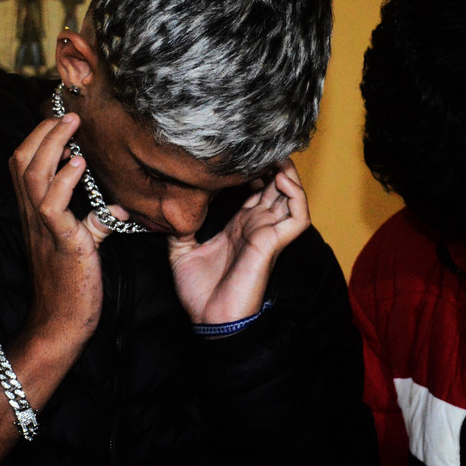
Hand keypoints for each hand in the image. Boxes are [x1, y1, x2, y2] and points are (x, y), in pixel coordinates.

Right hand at [9, 114, 123, 347]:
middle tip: (68, 114)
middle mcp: (33, 216)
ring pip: (32, 175)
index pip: (24, 166)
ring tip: (72, 126)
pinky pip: (53, 205)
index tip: (60, 121)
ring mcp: (44, 228)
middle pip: (21, 162)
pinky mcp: (61, 243)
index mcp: (36, 214)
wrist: (61, 323)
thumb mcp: (81, 244)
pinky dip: (64, 181)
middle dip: (42, 132)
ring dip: (51, 146)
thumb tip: (117, 206)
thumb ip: (94, 223)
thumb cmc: (72, 283)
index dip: (37, 140)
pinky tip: (79, 164)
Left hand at [167, 159, 309, 323]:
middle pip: (276, 187)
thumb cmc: (200, 292)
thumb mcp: (181, 252)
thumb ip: (179, 228)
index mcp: (239, 225)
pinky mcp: (274, 242)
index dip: (255, 170)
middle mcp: (257, 225)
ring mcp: (268, 233)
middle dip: (273, 164)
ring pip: (292, 196)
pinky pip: (298, 216)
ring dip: (289, 173)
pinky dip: (296, 195)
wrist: (208, 319)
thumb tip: (167, 207)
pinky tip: (281, 179)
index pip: (257, 190)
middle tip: (264, 146)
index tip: (242, 154)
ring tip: (277, 155)